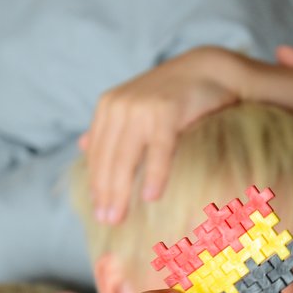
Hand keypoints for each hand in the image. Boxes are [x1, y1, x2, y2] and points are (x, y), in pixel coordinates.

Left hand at [80, 47, 241, 224]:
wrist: (211, 70)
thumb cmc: (176, 95)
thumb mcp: (136, 107)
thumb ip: (110, 128)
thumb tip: (82, 147)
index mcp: (109, 106)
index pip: (97, 152)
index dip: (96, 182)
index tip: (97, 211)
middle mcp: (120, 105)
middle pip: (108, 157)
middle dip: (105, 192)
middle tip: (106, 221)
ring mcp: (142, 107)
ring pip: (126, 157)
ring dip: (121, 190)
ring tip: (118, 217)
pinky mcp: (167, 110)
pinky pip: (159, 150)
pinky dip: (155, 174)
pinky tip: (151, 197)